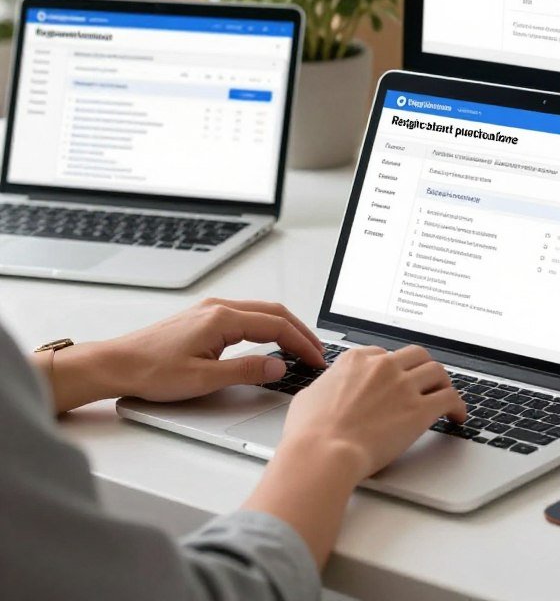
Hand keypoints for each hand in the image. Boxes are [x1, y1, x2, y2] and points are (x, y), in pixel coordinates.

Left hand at [40, 298, 325, 412]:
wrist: (116, 364)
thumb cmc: (151, 371)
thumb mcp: (203, 379)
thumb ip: (245, 371)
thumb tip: (278, 366)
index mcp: (223, 318)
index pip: (277, 326)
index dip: (301, 343)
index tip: (316, 359)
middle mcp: (219, 307)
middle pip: (274, 312)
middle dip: (300, 331)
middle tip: (317, 351)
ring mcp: (211, 309)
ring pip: (261, 311)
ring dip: (284, 327)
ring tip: (299, 347)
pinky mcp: (204, 317)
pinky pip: (246, 315)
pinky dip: (267, 326)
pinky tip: (269, 340)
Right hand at [282, 344, 466, 480]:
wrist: (322, 453)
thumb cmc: (309, 433)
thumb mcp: (308, 397)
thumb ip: (324, 388)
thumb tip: (323, 392)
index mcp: (357, 360)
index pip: (384, 354)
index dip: (393, 368)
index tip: (397, 378)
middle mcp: (383, 366)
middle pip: (416, 355)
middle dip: (422, 368)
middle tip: (426, 381)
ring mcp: (403, 386)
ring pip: (437, 371)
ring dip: (442, 383)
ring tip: (445, 396)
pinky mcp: (419, 410)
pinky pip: (450, 398)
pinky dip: (458, 405)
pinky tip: (457, 416)